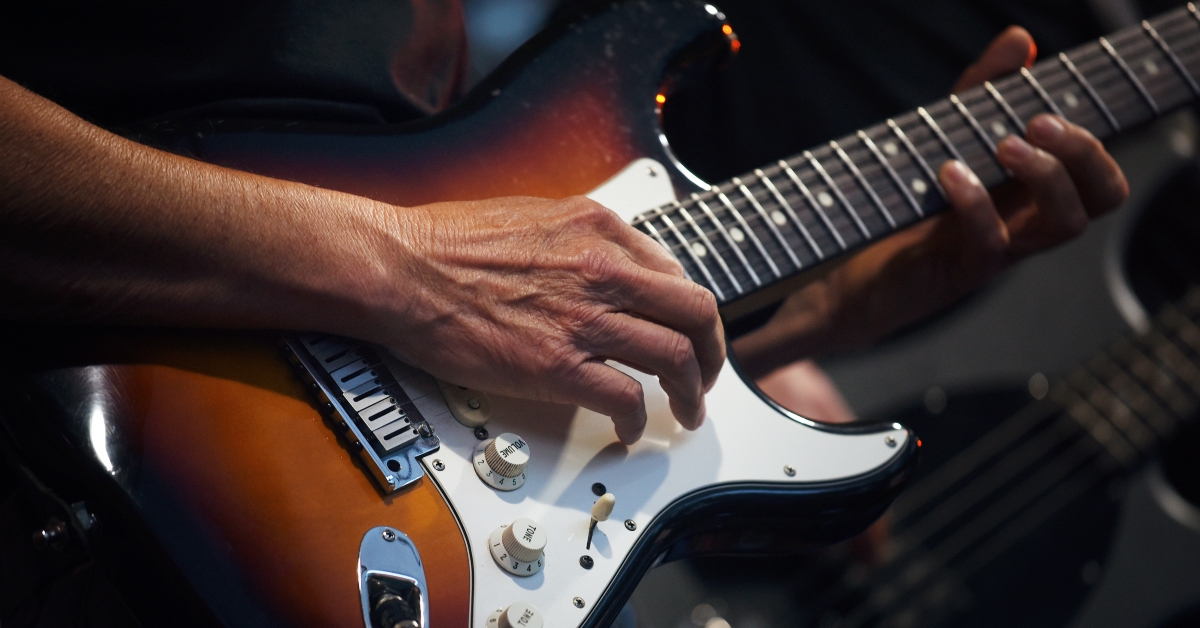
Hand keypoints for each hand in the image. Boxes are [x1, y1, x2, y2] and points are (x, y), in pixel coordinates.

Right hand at [369, 196, 724, 443]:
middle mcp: (603, 271)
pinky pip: (626, 399)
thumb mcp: (534, 215)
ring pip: (676, 358)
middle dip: (713, 350)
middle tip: (706, 373)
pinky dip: (637, 421)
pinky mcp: (558, 367)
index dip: (687, 309)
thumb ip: (581, 239)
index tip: (685, 329)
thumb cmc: (446, 243)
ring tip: (686, 410)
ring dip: (691, 392)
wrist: (400, 269)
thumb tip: (608, 266)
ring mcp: (584, 320)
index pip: (674, 271)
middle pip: (695, 313)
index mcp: (598, 230)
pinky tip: (628, 429)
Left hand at [733, 27, 1126, 378]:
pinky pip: (991, 244)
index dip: (1096, 139)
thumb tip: (1019, 41)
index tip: (1057, 105)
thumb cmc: (901, 202)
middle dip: (1085, 153)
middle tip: (1038, 124)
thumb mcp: (943, 136)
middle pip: (1102, 196)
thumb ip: (981, 91)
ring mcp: (998, 250)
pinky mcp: (959, 272)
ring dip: (1046, 176)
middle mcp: (1027, 223)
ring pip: (1066, 224)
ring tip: (1006, 144)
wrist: (844, 269)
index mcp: (1030, 194)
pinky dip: (977, 205)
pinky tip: (950, 175)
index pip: (1099, 173)